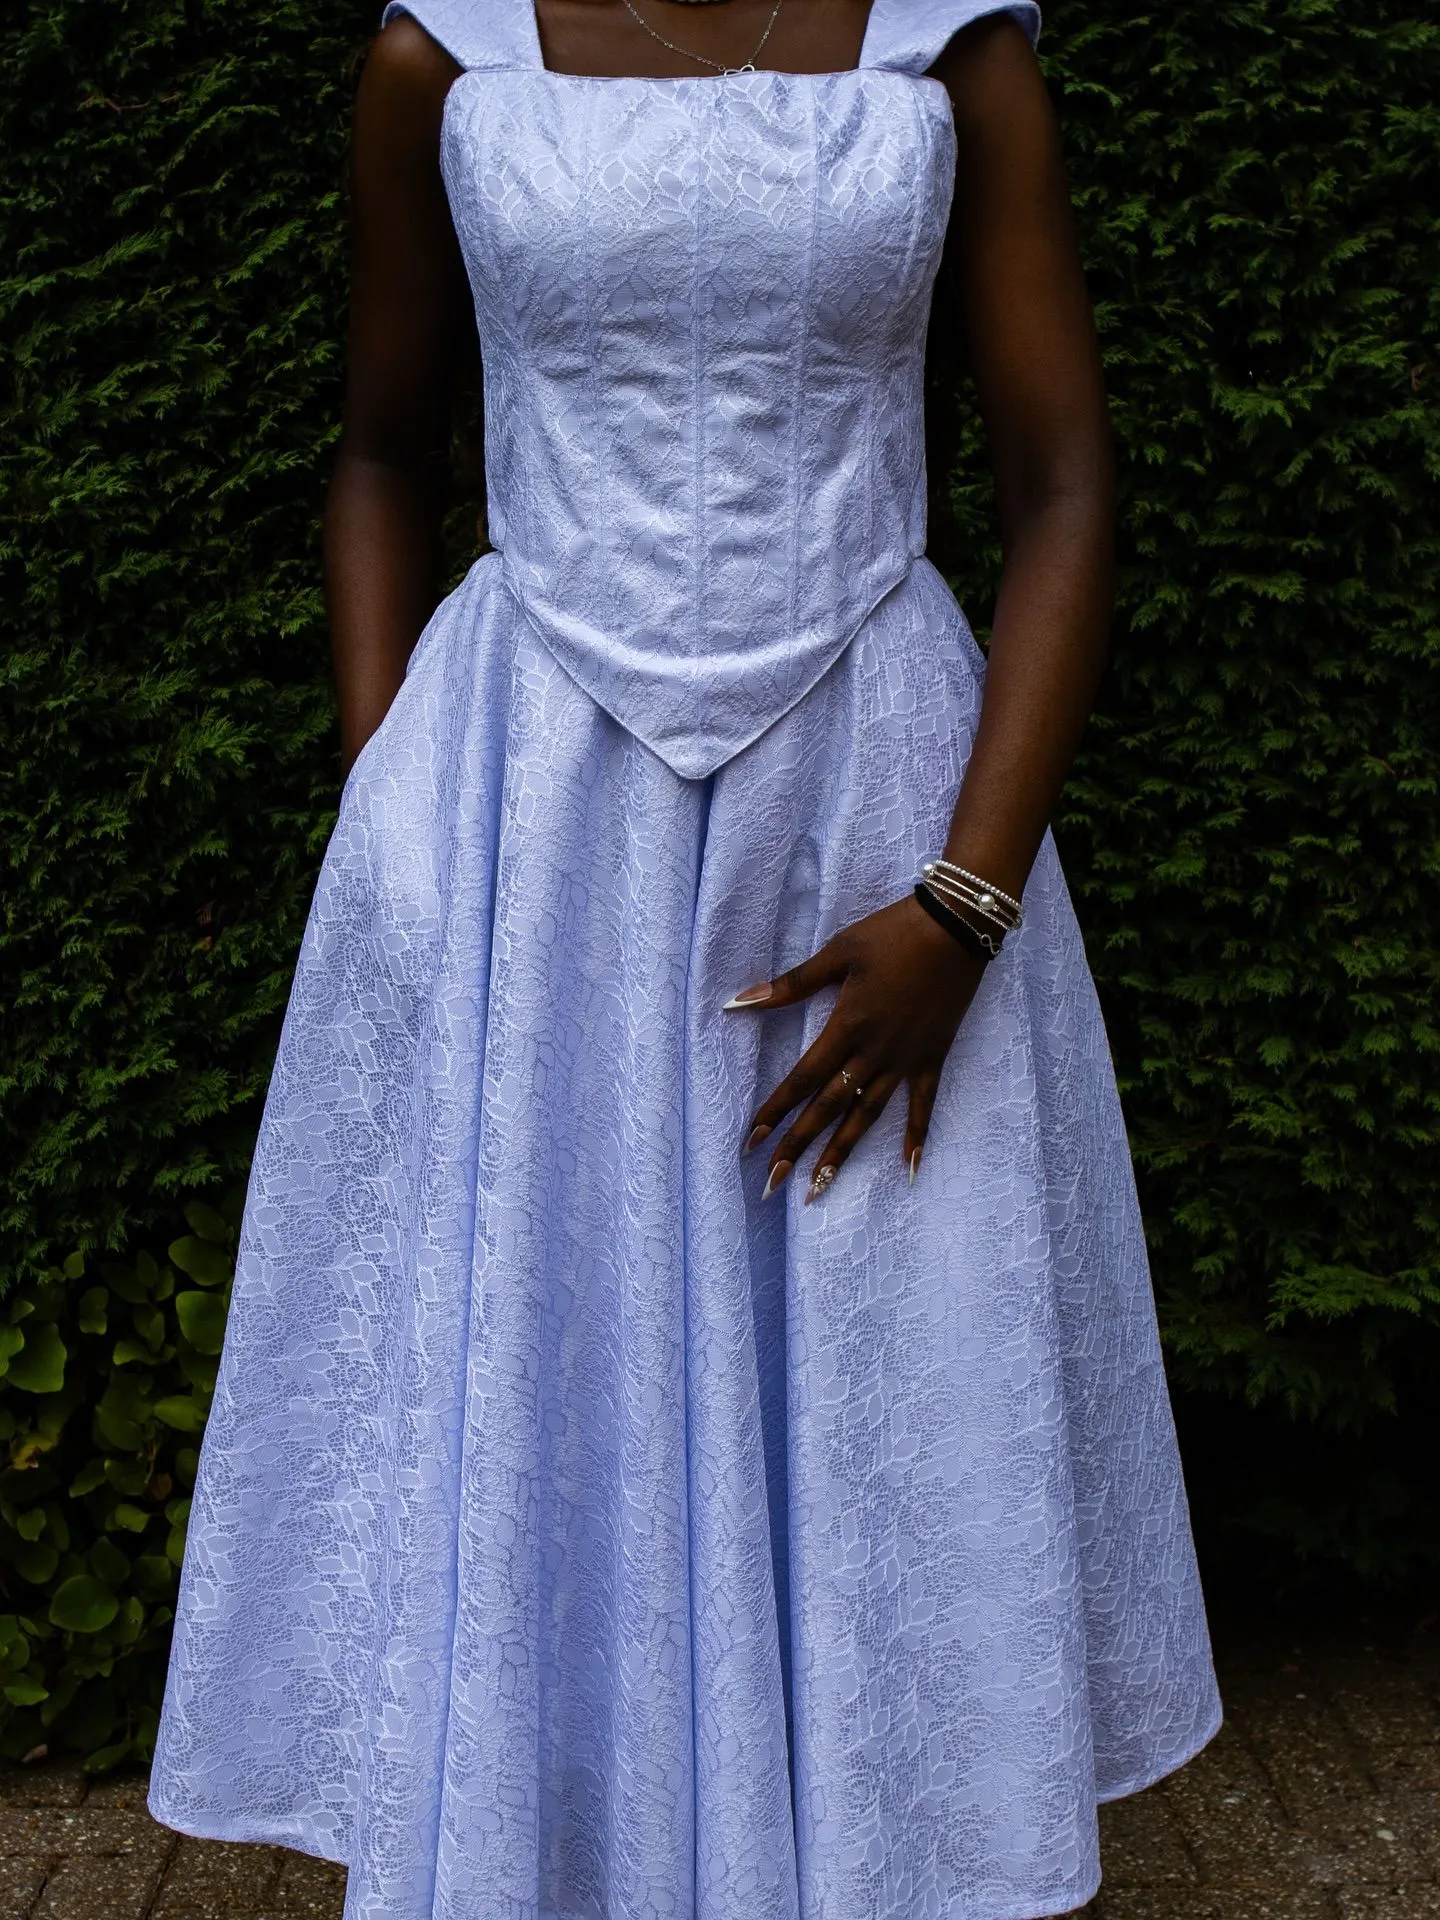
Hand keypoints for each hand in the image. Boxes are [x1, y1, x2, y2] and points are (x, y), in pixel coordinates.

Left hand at [724, 892, 985, 1200]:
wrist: (957, 926)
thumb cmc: (893, 933)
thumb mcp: (838, 953)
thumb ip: (792, 984)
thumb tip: (740, 1002)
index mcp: (847, 1026)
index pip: (803, 1079)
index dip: (776, 1110)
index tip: (752, 1140)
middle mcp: (874, 1052)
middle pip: (829, 1107)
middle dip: (798, 1144)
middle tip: (773, 1180)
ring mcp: (906, 1058)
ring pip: (868, 1115)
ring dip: (842, 1152)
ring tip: (819, 1186)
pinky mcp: (933, 1056)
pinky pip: (924, 1103)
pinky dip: (917, 1135)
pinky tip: (909, 1168)